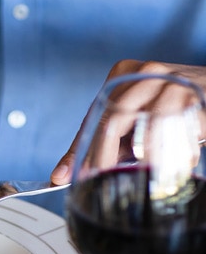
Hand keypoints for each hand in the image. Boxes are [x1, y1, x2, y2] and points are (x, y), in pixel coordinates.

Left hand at [50, 59, 205, 183]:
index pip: (95, 116)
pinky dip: (172, 155)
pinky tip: (171, 166)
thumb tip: (61, 176)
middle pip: (115, 119)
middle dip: (103, 155)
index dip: (81, 150)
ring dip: (143, 157)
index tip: (66, 176)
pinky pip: (178, 133)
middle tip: (100, 180)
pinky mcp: (196, 98)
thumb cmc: (168, 109)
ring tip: (142, 176)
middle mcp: (146, 74)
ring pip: (148, 128)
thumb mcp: (132, 122)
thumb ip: (102, 145)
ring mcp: (172, 83)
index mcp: (123, 75)